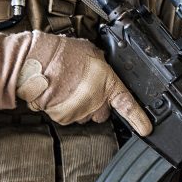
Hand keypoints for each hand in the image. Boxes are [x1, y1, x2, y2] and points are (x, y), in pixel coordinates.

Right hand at [0, 31, 151, 134]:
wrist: (36, 62)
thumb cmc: (61, 53)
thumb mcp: (91, 52)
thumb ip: (101, 67)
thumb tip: (102, 70)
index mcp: (107, 83)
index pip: (128, 105)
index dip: (138, 118)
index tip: (145, 129)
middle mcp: (96, 101)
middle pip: (102, 113)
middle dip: (96, 105)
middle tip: (84, 88)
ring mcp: (79, 112)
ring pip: (84, 116)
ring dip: (78, 106)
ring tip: (68, 87)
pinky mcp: (63, 118)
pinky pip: (67, 116)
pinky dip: (63, 108)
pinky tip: (58, 93)